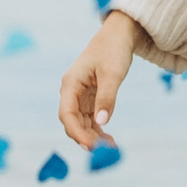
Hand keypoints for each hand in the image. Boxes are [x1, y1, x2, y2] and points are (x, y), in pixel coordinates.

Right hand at [58, 10, 145, 151]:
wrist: (119, 35)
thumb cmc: (114, 50)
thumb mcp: (112, 74)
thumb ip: (107, 97)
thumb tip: (102, 122)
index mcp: (71, 83)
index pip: (67, 114)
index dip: (76, 132)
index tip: (90, 146)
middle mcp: (72, 91)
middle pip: (73, 121)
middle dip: (86, 138)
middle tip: (104, 152)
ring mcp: (80, 95)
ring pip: (82, 123)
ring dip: (93, 137)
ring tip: (111, 148)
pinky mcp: (90, 97)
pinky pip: (90, 118)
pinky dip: (98, 130)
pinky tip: (109, 139)